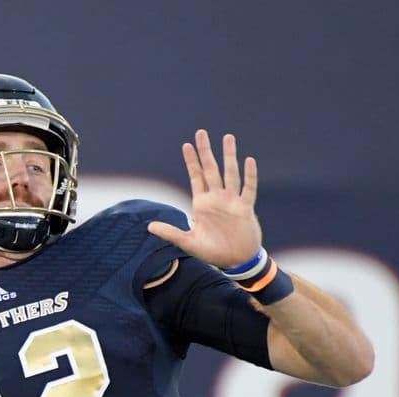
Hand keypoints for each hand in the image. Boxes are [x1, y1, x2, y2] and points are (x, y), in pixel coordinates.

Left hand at [147, 131, 262, 267]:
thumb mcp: (188, 243)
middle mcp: (217, 199)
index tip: (186, 145)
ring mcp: (232, 201)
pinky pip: (248, 189)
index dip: (191, 161)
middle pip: (211, 169)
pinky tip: (249, 161)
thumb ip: (171, 232)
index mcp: (202, 204)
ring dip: (229, 156)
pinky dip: (249, 176)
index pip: (196, 177)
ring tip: (228, 138)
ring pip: (230, 173)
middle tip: (201, 133)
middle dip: (206, 152)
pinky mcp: (245, 208)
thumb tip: (149, 226)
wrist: (236, 261)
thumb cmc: (212, 252)